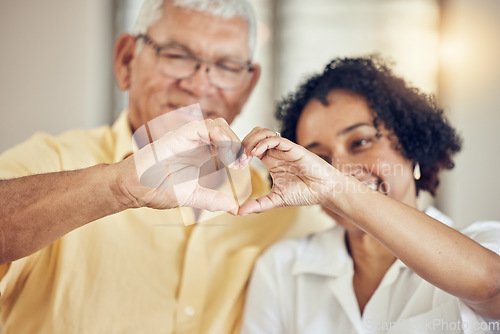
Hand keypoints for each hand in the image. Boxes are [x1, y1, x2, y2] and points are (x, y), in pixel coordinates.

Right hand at [117, 118, 245, 213]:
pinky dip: (219, 137)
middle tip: (242, 163)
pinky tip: (223, 156)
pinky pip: (203, 127)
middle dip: (237, 143)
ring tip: (234, 161)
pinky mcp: (177, 136)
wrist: (133, 189)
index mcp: (199, 151)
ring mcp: (186, 136)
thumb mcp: (192, 196)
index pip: (225, 140)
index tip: (243, 166)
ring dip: (230, 140)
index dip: (237, 149)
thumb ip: (213, 200)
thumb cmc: (156, 189)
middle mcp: (194, 141)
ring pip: (217, 124)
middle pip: (224, 128)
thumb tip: (234, 208)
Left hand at [238, 127, 339, 214]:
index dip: (241, 152)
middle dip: (243, 144)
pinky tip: (256, 153)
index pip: (251, 147)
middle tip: (238, 159)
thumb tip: (239, 212)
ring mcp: (284, 149)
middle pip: (254, 135)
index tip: (235, 165)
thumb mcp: (276, 200)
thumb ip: (258, 205)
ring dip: (251, 141)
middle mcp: (276, 152)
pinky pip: (275, 138)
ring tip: (246, 155)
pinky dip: (263, 143)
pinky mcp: (293, 148)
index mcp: (271, 161)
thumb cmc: (305, 193)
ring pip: (263, 132)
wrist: (325, 191)